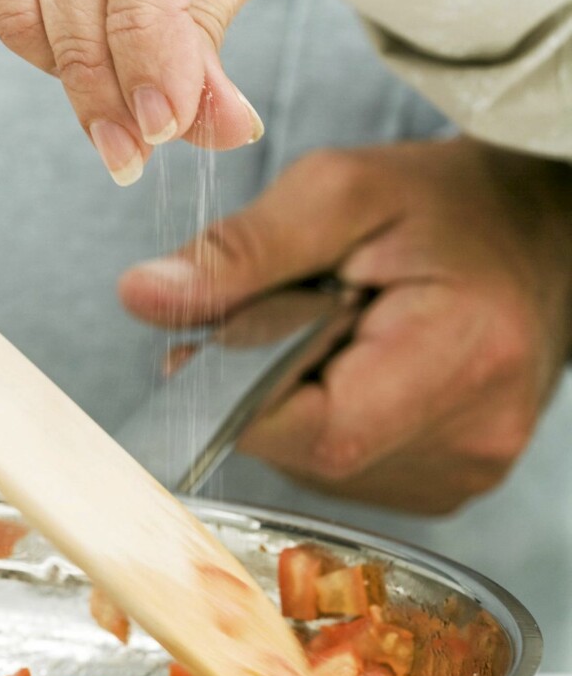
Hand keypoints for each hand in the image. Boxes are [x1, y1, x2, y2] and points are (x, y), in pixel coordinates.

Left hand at [118, 139, 571, 512]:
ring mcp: (461, 471)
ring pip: (315, 466)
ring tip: (333, 337)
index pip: (312, 430)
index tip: (218, 342)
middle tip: (290, 316)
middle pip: (305, 450)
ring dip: (293, 401)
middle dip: (264, 384)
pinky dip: (322, 418)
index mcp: (460, 357)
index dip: (240, 393)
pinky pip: (343, 470)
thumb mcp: (340, 193)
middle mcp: (469, 438)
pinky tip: (351, 370)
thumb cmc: (451, 207)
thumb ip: (240, 250)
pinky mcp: (445, 481)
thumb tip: (144, 297)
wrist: (539, 235)